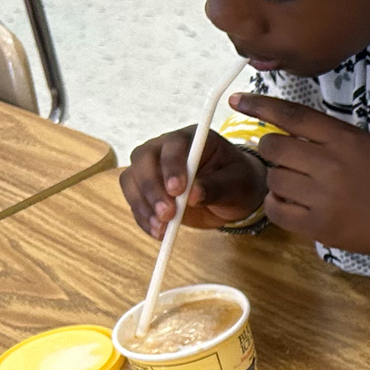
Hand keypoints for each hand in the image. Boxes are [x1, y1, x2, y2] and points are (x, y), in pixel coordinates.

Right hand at [121, 127, 267, 238]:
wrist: (231, 195)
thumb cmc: (237, 182)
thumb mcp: (236, 184)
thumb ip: (216, 187)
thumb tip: (194, 195)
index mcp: (192, 138)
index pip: (174, 144)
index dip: (172, 166)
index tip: (177, 191)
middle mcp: (165, 147)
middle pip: (144, 159)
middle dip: (152, 188)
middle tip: (167, 214)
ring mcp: (152, 167)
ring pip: (132, 179)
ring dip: (143, 205)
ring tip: (162, 228)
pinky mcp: (146, 189)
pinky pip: (134, 200)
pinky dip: (143, 218)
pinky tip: (158, 232)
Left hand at [229, 93, 369, 271]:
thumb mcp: (362, 143)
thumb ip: (325, 133)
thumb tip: (281, 125)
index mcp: (343, 139)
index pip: (292, 115)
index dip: (260, 105)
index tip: (237, 99)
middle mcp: (331, 165)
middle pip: (273, 147)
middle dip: (272, 150)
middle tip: (286, 160)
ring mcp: (322, 197)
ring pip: (273, 178)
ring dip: (278, 180)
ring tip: (299, 186)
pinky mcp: (317, 226)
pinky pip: (275, 209)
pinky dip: (277, 204)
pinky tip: (293, 203)